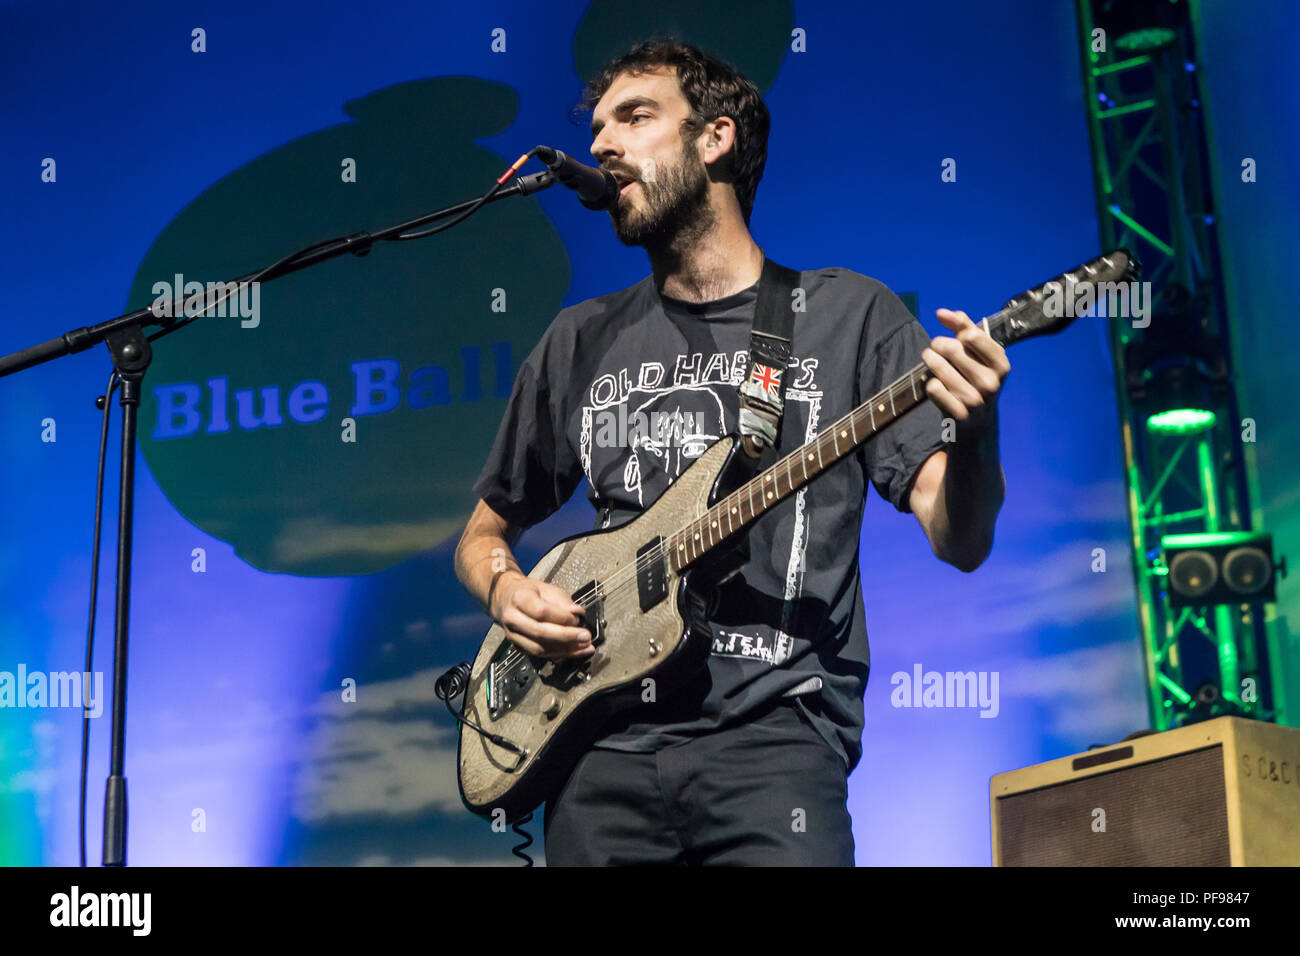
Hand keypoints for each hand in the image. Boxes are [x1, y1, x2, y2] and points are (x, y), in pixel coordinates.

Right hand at [492, 572, 595, 659]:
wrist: (506, 598)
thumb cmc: (527, 592)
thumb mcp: (546, 588)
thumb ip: (562, 600)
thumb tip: (577, 613)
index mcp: (519, 598)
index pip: (541, 612)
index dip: (562, 618)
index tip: (578, 619)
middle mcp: (513, 618)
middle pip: (540, 632)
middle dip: (566, 637)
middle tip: (585, 637)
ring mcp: (513, 634)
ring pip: (539, 648)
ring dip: (565, 651)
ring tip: (583, 648)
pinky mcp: (518, 646)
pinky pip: (539, 654)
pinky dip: (557, 655)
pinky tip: (572, 652)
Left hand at [921, 309, 1009, 438]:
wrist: (977, 426)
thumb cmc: (975, 382)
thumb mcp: (979, 357)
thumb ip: (964, 330)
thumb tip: (942, 312)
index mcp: (1001, 365)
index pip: (973, 335)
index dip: (954, 326)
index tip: (945, 323)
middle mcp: (991, 382)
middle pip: (951, 349)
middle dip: (937, 344)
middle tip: (934, 349)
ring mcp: (976, 400)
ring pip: (939, 367)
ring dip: (929, 360)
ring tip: (930, 360)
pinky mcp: (958, 414)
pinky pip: (933, 387)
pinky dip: (929, 383)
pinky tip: (935, 386)